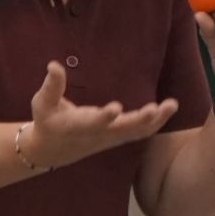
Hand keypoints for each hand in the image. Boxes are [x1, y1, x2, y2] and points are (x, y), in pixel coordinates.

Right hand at [22, 62, 177, 171]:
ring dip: (156, 121)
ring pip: (137, 132)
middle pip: (123, 130)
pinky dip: (155, 122)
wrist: (52, 150)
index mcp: (78, 127)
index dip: (104, 117)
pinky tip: (169, 109)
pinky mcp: (118, 137)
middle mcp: (98, 134)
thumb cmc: (47, 121)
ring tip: (172, 105)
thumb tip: (54, 65)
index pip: (92, 123)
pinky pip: (140, 132)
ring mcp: (110, 138)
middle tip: (156, 108)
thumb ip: (51, 86)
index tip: (116, 108)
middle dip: (140, 120)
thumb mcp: (42, 103)